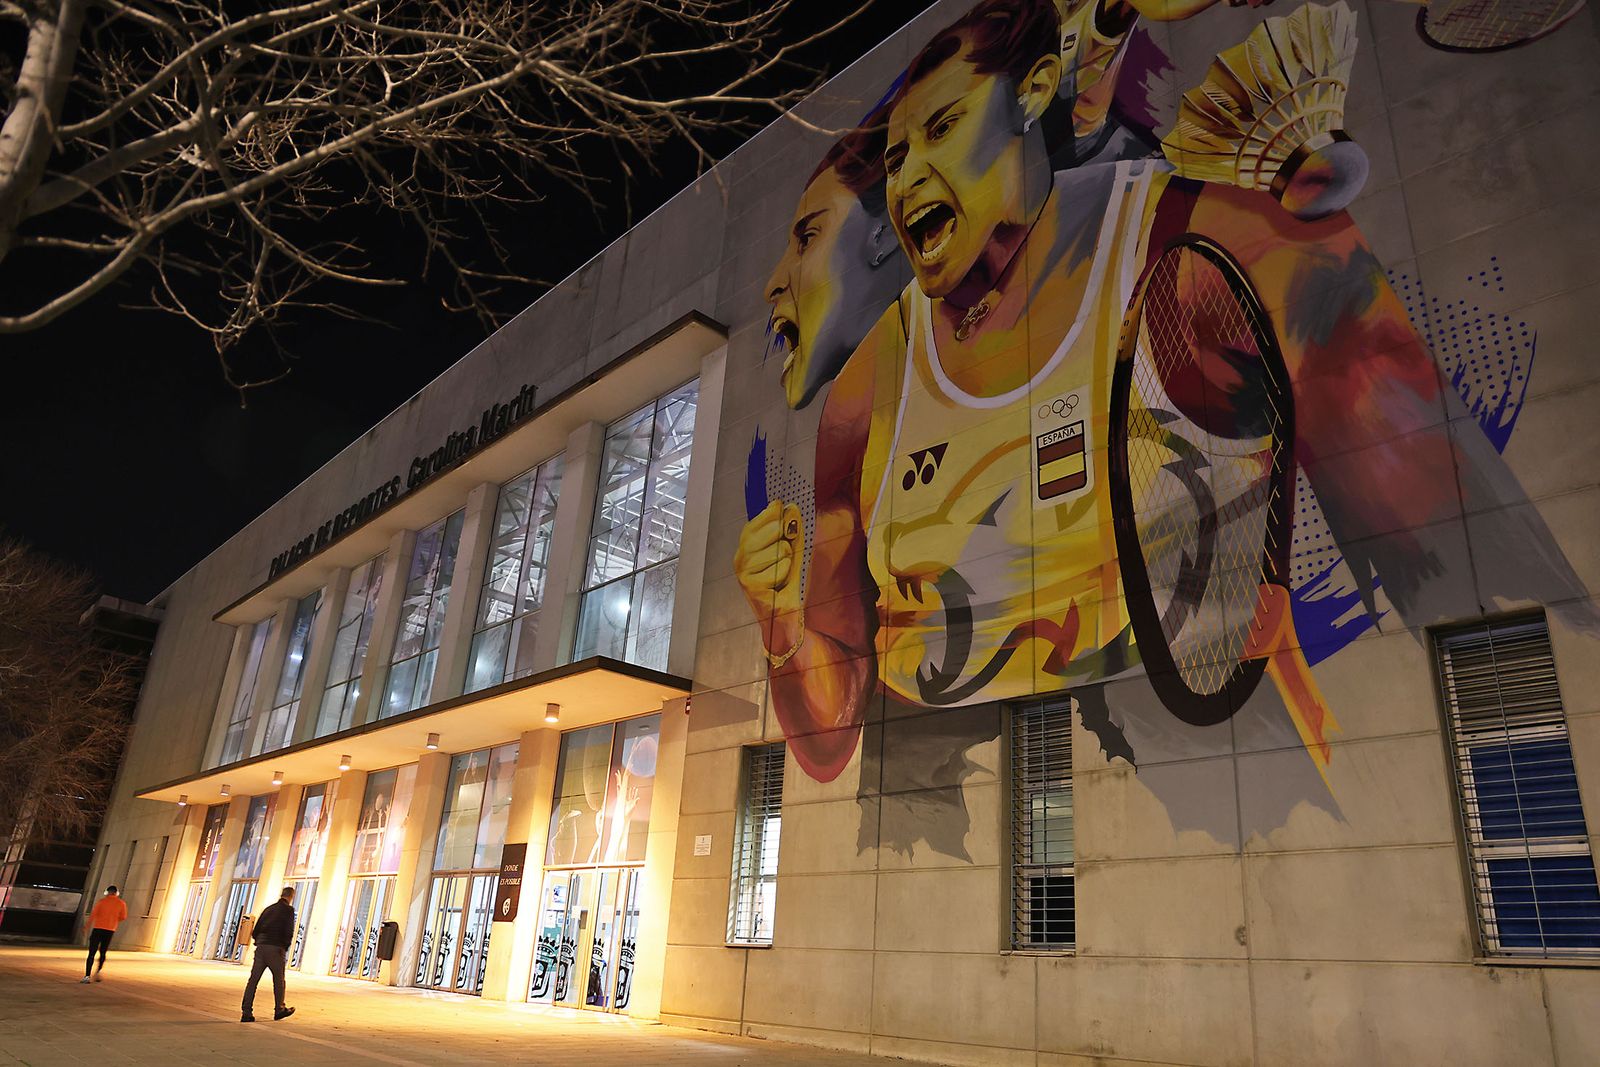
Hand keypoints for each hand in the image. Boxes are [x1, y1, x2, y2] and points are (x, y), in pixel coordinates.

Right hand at [734, 501, 803, 629]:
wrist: (782, 617)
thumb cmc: (785, 584)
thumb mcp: (791, 552)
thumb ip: (791, 531)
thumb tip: (791, 507)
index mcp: (746, 545)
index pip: (761, 518)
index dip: (776, 514)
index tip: (786, 518)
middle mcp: (740, 556)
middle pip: (774, 529)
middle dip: (788, 542)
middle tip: (784, 561)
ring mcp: (743, 570)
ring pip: (780, 549)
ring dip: (788, 564)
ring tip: (780, 577)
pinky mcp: (750, 584)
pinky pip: (781, 568)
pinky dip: (786, 577)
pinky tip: (777, 587)